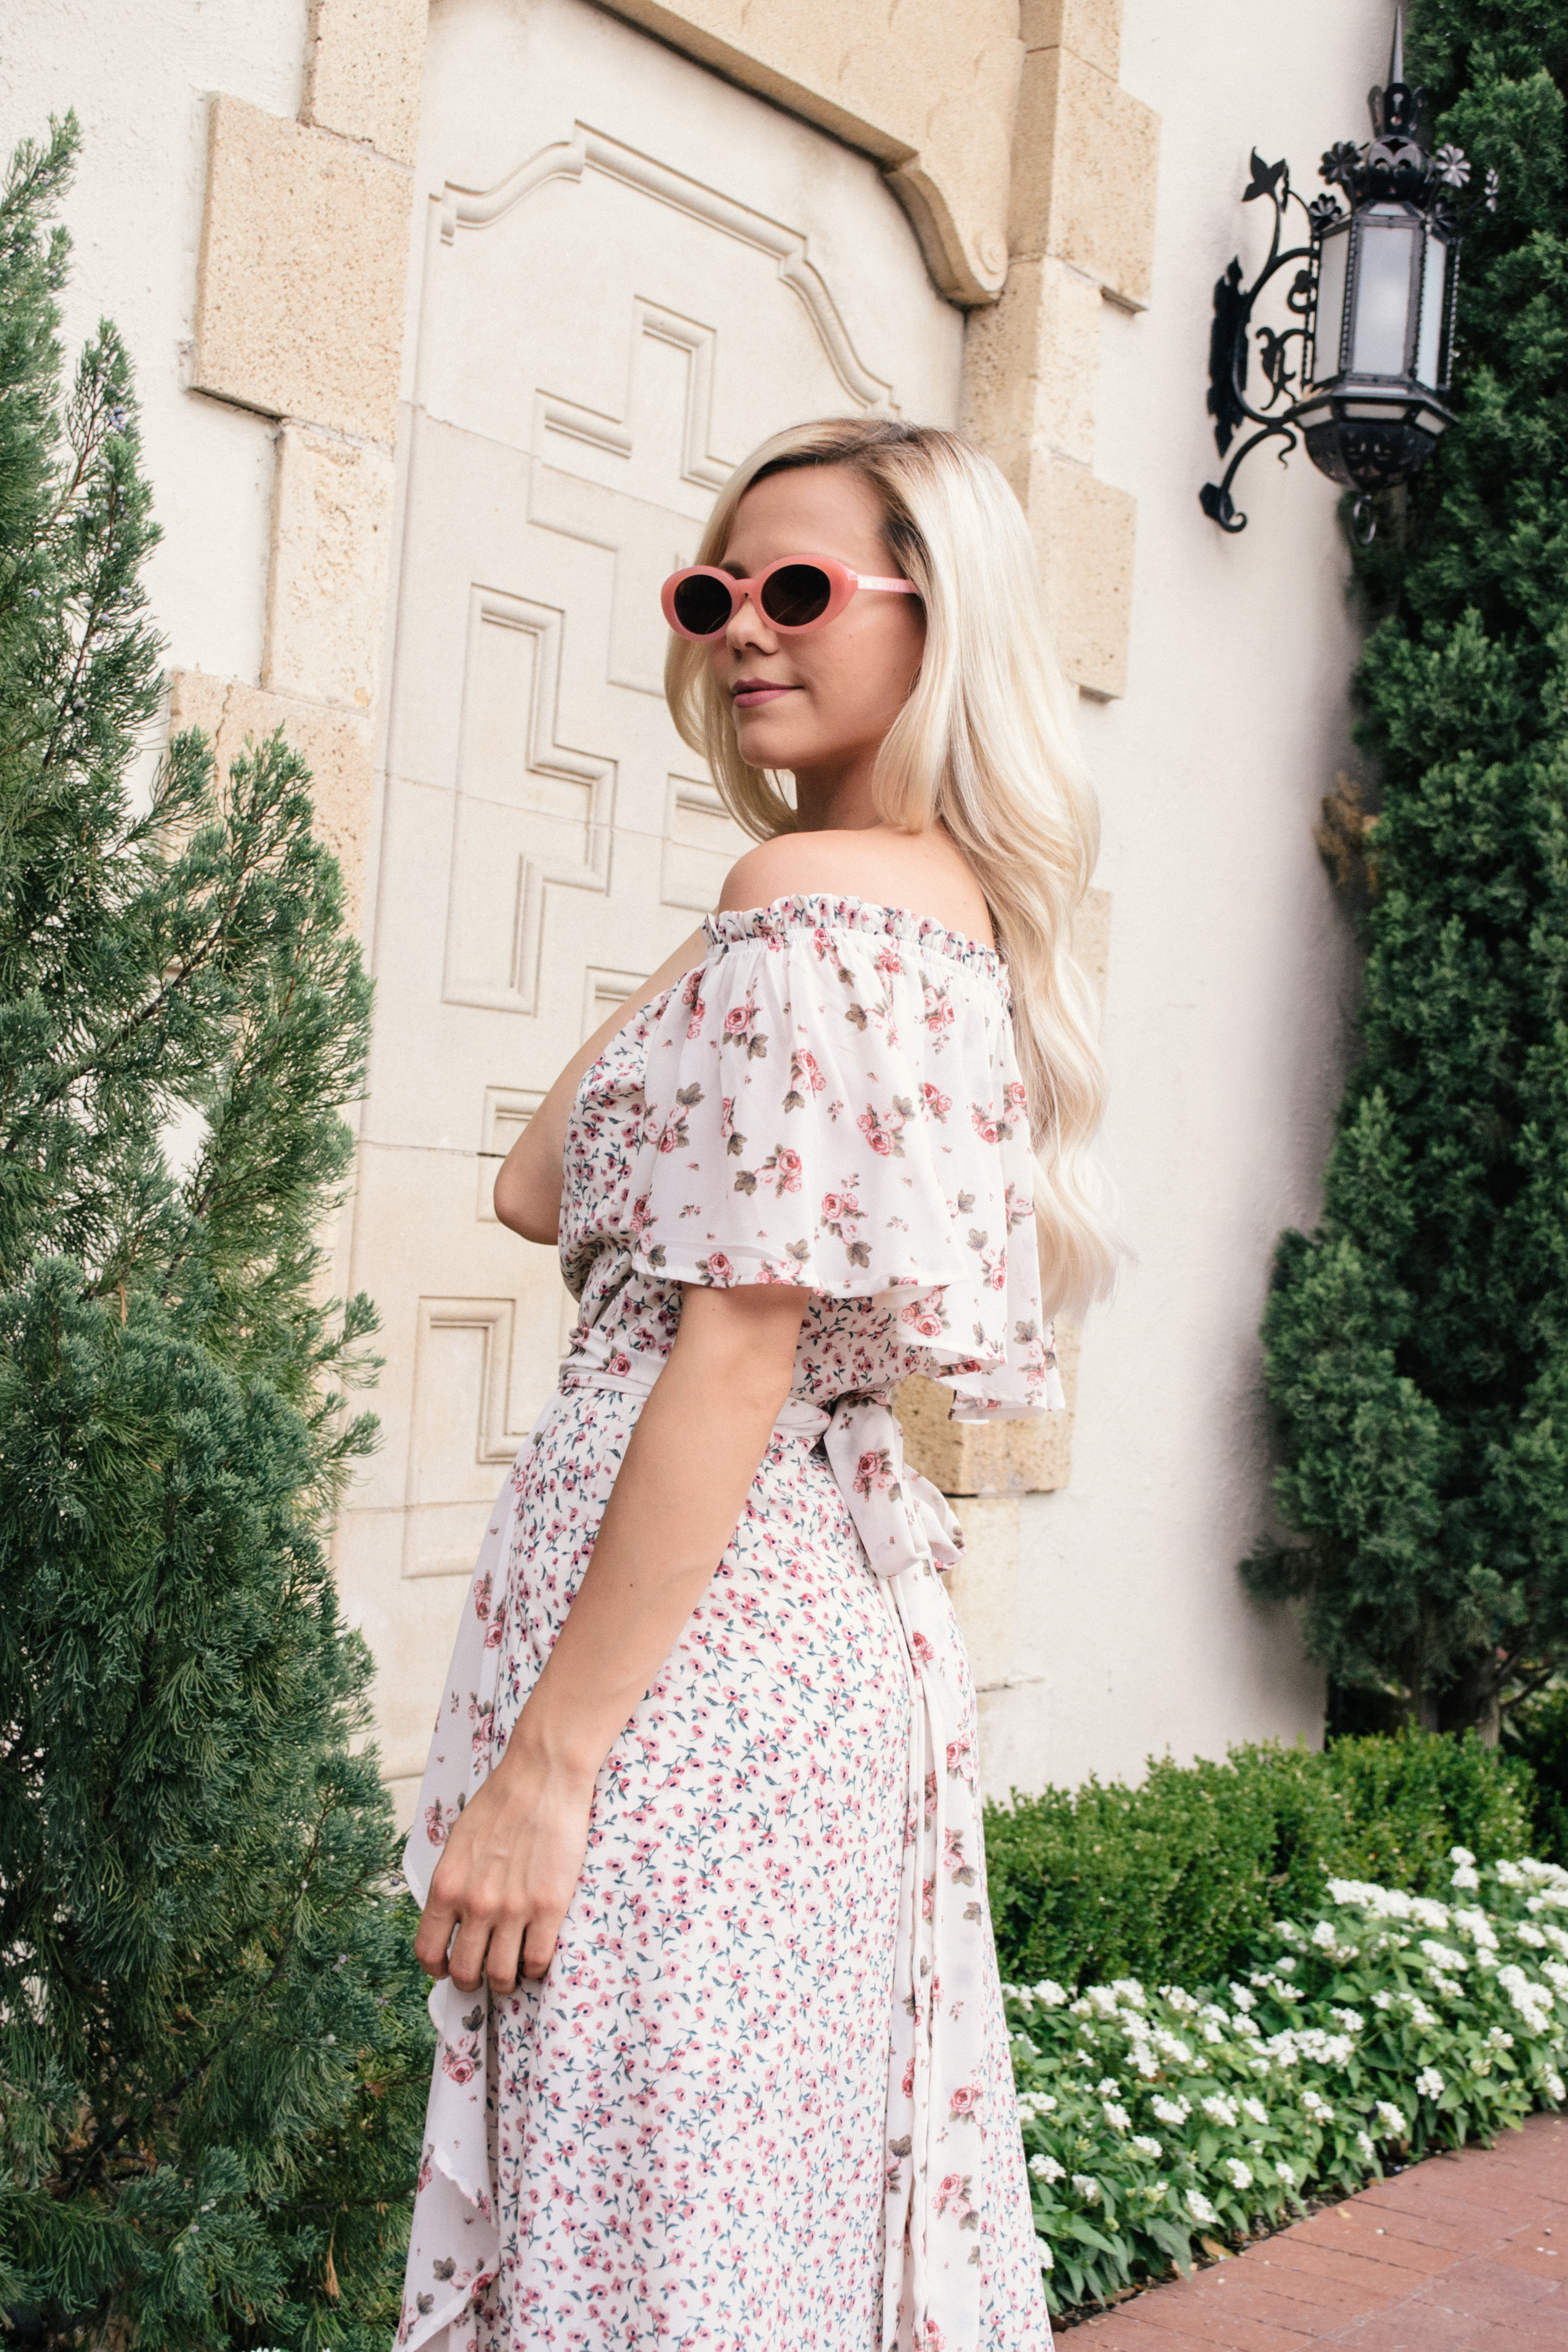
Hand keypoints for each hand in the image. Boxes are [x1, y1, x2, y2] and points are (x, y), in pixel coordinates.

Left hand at [413, 1752, 592, 1995]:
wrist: (543, 1776)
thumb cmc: (500, 1802)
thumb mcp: (458, 1843)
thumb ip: (453, 1883)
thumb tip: (452, 1918)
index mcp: (447, 1886)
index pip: (428, 1951)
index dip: (437, 1968)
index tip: (448, 1967)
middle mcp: (475, 1904)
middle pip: (464, 1972)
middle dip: (471, 1980)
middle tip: (483, 1973)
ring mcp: (513, 1908)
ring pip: (500, 1976)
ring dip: (504, 1981)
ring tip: (512, 1971)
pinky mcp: (549, 1906)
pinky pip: (538, 1961)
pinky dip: (535, 1969)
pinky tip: (536, 1956)